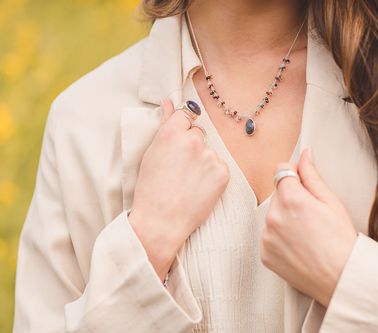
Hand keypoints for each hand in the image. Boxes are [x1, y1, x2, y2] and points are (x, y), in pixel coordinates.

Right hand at [129, 100, 229, 279]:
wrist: (161, 221)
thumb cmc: (151, 188)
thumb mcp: (151, 153)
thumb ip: (164, 125)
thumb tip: (169, 103)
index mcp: (172, 132)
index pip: (186, 114)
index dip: (181, 130)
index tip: (177, 144)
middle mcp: (193, 140)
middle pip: (199, 133)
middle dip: (192, 145)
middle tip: (180, 168)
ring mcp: (210, 156)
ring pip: (209, 151)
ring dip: (203, 161)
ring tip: (188, 181)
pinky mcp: (223, 172)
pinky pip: (219, 166)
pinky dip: (212, 175)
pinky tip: (199, 188)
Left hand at [260, 148, 357, 306]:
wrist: (341, 279)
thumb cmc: (342, 241)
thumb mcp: (332, 202)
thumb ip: (312, 176)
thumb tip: (305, 155)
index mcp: (291, 199)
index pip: (281, 170)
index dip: (295, 176)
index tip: (305, 187)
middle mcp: (273, 217)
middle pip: (277, 194)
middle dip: (291, 199)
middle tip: (312, 217)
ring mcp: (266, 237)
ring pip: (272, 216)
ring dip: (284, 219)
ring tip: (306, 235)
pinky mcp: (264, 254)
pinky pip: (268, 237)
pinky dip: (279, 239)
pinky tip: (298, 247)